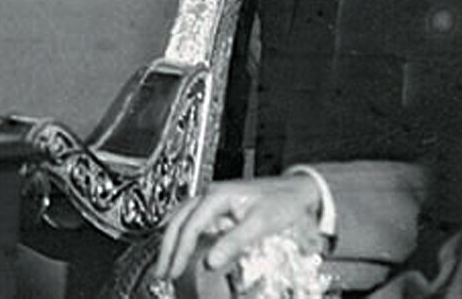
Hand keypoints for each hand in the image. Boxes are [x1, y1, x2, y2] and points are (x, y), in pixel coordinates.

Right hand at [154, 174, 323, 286]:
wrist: (299, 190)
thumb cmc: (283, 201)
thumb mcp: (261, 223)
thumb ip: (234, 242)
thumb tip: (211, 261)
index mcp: (216, 196)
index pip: (189, 226)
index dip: (179, 251)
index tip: (174, 270)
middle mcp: (210, 195)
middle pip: (177, 221)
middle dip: (167, 248)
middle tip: (162, 271)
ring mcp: (212, 200)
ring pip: (180, 219)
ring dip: (171, 242)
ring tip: (166, 263)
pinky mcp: (217, 207)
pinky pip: (190, 220)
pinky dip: (181, 235)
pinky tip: (180, 246)